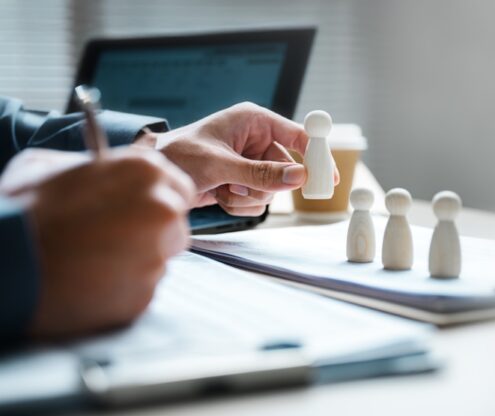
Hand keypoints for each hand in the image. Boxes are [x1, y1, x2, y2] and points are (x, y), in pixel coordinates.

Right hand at [12, 149, 194, 339]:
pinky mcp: (143, 295)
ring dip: (136, 263)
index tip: (142, 210)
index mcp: (145, 172)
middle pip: (174, 227)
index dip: (158, 200)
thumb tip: (102, 171)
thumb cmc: (21, 209)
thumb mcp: (48, 165)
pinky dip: (121, 290)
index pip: (180, 188)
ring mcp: (156, 255)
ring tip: (92, 262)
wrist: (3, 262)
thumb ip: (92, 167)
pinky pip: (141, 291)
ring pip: (159, 261)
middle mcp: (162, 210)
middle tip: (112, 239)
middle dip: (152, 234)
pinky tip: (88, 283)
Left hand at [137, 102, 338, 215]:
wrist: (153, 176)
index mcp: (253, 121)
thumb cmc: (178, 157)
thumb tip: (299, 176)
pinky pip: (257, 199)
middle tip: (252, 188)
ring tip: (223, 188)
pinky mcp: (242, 181)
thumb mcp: (221, 165)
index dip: (316, 155)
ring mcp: (249, 162)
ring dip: (248, 196)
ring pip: (272, 189)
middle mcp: (255, 140)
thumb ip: (261, 173)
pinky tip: (218, 195)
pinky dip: (239, 203)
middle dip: (267, 184)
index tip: (329, 178)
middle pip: (287, 168)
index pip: (297, 136)